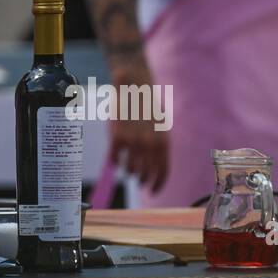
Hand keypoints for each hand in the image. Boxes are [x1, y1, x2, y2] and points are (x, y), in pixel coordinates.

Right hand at [107, 60, 168, 192]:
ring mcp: (133, 141)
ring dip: (128, 170)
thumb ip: (158, 147)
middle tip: (139, 180)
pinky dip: (114, 161)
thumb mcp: (160, 127)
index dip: (157, 184)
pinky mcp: (117, 136)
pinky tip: (115, 158)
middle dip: (142, 180)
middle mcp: (149, 144)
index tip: (152, 191)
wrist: (133, 85)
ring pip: (129, 169)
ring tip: (127, 166)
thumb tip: (154, 168)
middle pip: (145, 173)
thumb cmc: (148, 106)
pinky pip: (114, 159)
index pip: (162, 171)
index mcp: (164, 141)